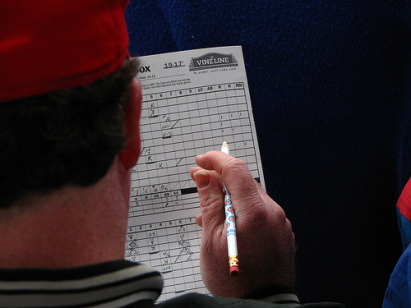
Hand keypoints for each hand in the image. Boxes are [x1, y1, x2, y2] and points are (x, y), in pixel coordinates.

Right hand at [190, 151, 294, 297]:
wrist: (261, 305)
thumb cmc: (234, 281)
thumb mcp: (211, 239)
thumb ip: (210, 202)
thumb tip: (204, 176)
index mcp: (256, 212)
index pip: (236, 170)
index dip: (215, 160)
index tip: (200, 161)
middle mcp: (273, 213)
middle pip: (244, 183)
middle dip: (219, 180)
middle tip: (199, 182)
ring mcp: (280, 223)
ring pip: (250, 198)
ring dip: (228, 199)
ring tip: (207, 216)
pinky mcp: (281, 233)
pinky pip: (259, 212)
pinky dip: (241, 212)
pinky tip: (227, 225)